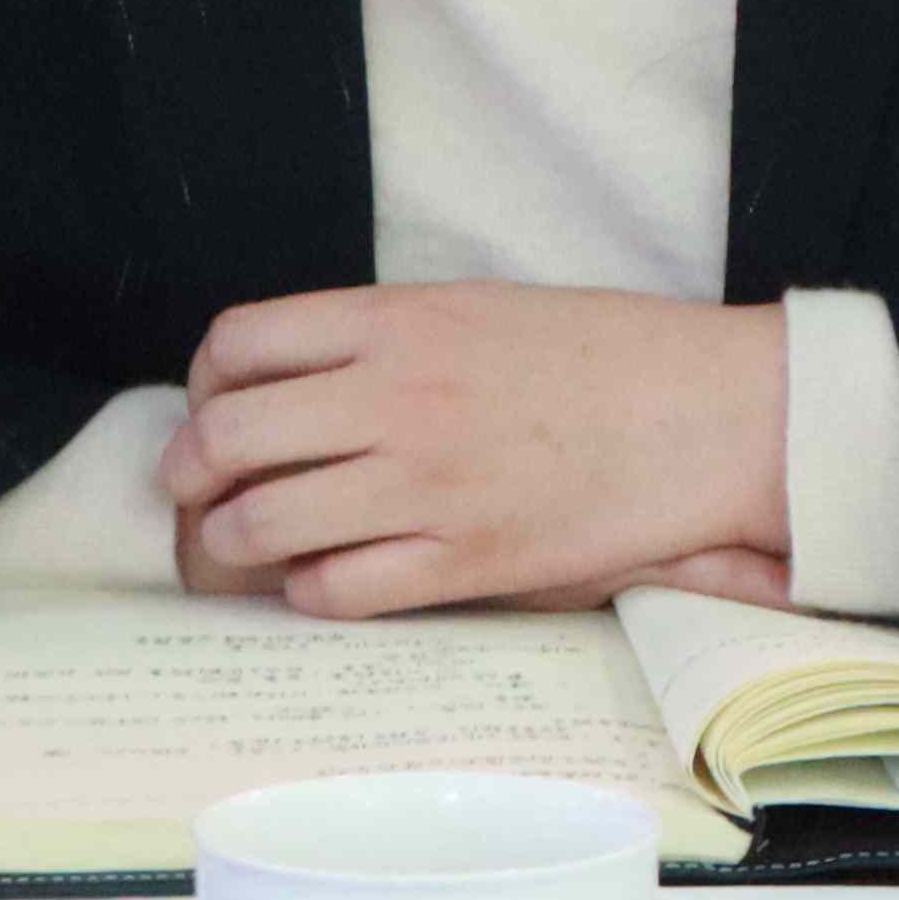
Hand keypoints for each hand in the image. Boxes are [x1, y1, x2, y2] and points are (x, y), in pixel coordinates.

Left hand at [156, 284, 792, 618]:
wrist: (710, 413)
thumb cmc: (604, 355)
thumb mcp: (479, 308)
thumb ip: (382, 339)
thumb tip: (287, 386)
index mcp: (399, 320)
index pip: (239, 343)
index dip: (204, 382)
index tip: (214, 406)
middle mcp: (397, 396)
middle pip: (225, 436)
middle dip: (188, 474)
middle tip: (195, 492)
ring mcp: (427, 483)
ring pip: (263, 523)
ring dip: (231, 543)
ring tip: (243, 547)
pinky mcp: (465, 560)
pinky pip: (337, 590)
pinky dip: (307, 592)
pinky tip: (322, 580)